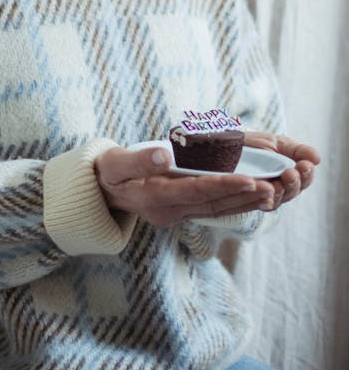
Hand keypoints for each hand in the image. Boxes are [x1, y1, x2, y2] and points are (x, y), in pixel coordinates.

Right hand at [94, 145, 276, 226]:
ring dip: (243, 203)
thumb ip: (138, 159)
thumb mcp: (114, 163)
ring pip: (215, 211)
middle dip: (242, 197)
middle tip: (273, 187)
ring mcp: (174, 215)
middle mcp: (167, 212)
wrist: (96, 193)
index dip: (223, 185)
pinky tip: (252, 197)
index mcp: (153, 197)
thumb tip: (164, 154)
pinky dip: (232, 203)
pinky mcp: (179, 212)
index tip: (249, 179)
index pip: (195, 191)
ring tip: (272, 193)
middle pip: (212, 205)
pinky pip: (211, 210)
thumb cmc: (105, 172)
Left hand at [243, 130, 320, 210]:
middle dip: (295, 182)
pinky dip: (265, 200)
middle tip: (291, 173)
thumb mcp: (277, 143)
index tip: (305, 164)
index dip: (307, 174)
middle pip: (293, 191)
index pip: (305, 178)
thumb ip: (297, 151)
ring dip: (281, 192)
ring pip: (279, 199)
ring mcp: (267, 196)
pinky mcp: (251, 200)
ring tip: (279, 183)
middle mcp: (281, 188)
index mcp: (291, 174)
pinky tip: (266, 193)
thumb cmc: (256, 145)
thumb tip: (317, 159)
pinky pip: (261, 203)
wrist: (228, 145)